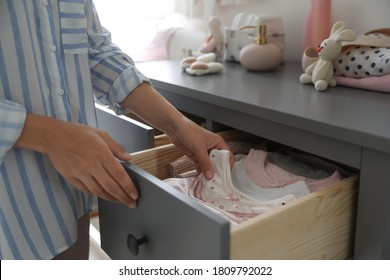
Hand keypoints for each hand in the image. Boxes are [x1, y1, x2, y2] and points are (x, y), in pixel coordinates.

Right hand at [16, 115, 137, 207]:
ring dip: (111, 198)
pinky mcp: (72, 178)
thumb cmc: (77, 133)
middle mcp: (92, 165)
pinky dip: (97, 194)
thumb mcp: (101, 134)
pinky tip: (104, 195)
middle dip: (123, 198)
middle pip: (111, 187)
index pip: (119, 175)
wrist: (54, 136)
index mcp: (101, 153)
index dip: (128, 187)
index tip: (135, 194)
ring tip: (120, 201)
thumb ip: (116, 147)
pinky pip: (87, 190)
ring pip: (99, 192)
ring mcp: (81, 173)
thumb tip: (128, 158)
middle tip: (132, 203)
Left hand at [168, 118, 233, 178]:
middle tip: (217, 181)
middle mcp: (212, 148)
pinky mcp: (196, 156)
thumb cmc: (190, 132)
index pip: (227, 155)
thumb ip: (205, 162)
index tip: (226, 174)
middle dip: (217, 171)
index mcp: (218, 143)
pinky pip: (201, 166)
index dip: (228, 164)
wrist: (175, 129)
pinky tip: (201, 178)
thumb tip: (210, 175)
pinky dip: (201, 172)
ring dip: (208, 173)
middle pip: (218, 162)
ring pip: (209, 165)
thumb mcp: (200, 148)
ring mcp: (204, 153)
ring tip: (209, 182)